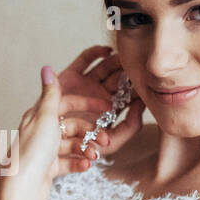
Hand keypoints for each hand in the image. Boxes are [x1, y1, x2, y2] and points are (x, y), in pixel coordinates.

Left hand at [0, 47, 145, 199]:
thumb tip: (47, 68)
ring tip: (94, 156)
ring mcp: (44, 151)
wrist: (22, 189)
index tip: (106, 107)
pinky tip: (87, 166)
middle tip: (106, 139)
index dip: (86, 103)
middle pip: (72, 126)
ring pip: (72, 145)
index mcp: (38, 116)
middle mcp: (40, 131)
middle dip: (90, 132)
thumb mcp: (45, 118)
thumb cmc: (32, 151)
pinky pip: (68, 162)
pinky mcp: (48, 169)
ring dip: (86, 149)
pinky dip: (78, 163)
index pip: (66, 103)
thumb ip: (50, 94)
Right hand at [57, 45, 145, 159]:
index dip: (138, 85)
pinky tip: (108, 51)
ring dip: (116, 60)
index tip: (149, 80)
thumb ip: (130, 128)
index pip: (127, 93)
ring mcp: (84, 84)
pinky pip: (84, 59)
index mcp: (108, 109)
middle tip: (140, 63)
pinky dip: (95, 52)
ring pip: (104, 67)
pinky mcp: (70, 75)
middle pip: (117, 77)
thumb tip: (141, 104)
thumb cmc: (78, 148)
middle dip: (128, 70)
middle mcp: (97, 94)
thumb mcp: (112, 143)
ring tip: (126, 57)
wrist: (49, 147)